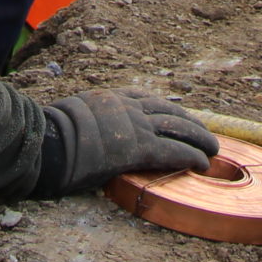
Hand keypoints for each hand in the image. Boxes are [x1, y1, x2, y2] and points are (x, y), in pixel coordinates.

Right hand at [40, 89, 217, 194]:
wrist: (49, 144)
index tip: (179, 115)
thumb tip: (85, 128)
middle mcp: (127, 108)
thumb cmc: (50, 136)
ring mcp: (134, 127)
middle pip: (168, 112)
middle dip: (190, 123)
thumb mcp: (70, 115)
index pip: (146, 99)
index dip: (167, 109)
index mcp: (110, 98)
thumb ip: (87, 118)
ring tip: (213, 150)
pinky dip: (191, 157)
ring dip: (199, 139)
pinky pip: (173, 152)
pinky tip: (202, 164)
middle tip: (205, 134)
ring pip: (178, 130)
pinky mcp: (139, 149)